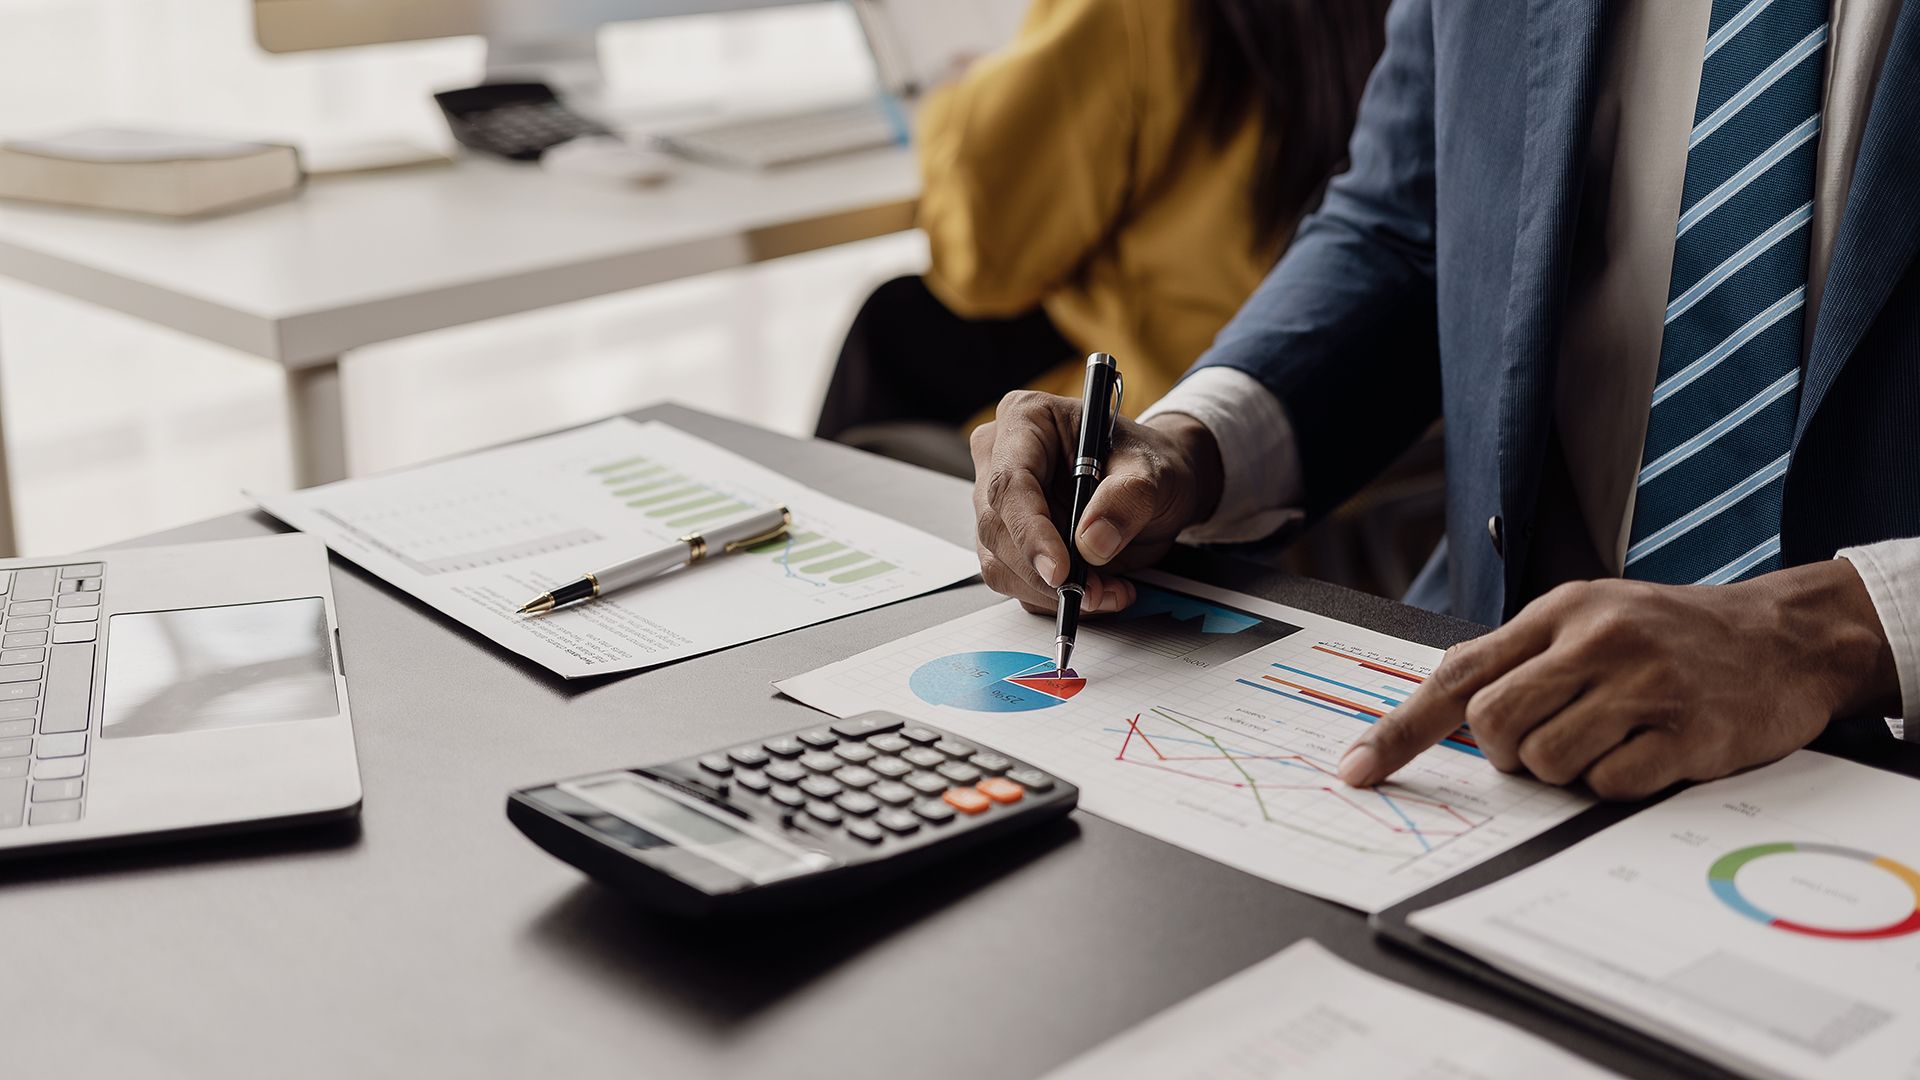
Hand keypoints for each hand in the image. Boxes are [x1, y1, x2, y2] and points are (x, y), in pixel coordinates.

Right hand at [969, 391, 1223, 612]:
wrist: (1154, 488)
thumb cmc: (1149, 464)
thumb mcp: (1153, 473)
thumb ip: (1127, 500)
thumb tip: (1092, 543)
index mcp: (1027, 418)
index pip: (1010, 482)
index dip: (1030, 532)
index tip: (1061, 570)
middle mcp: (1000, 457)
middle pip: (997, 527)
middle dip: (1045, 572)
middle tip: (1096, 591)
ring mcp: (999, 503)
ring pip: (1000, 563)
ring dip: (1052, 592)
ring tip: (1109, 590)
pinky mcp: (1008, 541)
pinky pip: (1016, 583)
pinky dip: (1054, 598)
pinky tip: (1099, 590)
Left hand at [1337, 561, 1899, 799]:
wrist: (1785, 636)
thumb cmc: (1671, 634)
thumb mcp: (1589, 618)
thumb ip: (1517, 656)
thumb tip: (1441, 709)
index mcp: (1559, 612)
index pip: (1457, 675)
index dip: (1399, 730)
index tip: (1356, 769)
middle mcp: (1596, 641)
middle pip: (1494, 726)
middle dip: (1507, 753)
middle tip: (1549, 741)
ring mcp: (1643, 685)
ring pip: (1546, 762)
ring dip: (1566, 770)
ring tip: (1610, 737)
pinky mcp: (1687, 733)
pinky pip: (1609, 784)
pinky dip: (1616, 783)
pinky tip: (1648, 751)